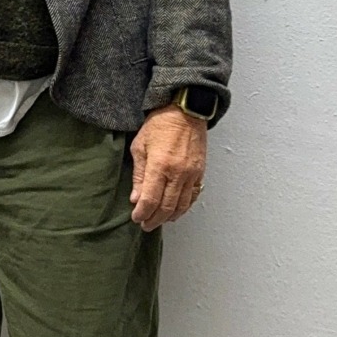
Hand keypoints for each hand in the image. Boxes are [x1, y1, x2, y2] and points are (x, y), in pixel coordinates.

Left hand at [128, 106, 207, 230]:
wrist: (185, 111)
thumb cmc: (159, 124)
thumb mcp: (140, 146)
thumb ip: (139, 175)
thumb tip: (136, 198)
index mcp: (160, 166)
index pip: (150, 200)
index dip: (142, 213)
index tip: (136, 218)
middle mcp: (178, 173)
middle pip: (166, 207)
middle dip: (154, 219)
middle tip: (145, 225)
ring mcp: (191, 174)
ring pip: (182, 205)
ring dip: (169, 217)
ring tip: (158, 220)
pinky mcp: (200, 173)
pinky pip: (193, 197)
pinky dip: (184, 207)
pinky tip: (175, 211)